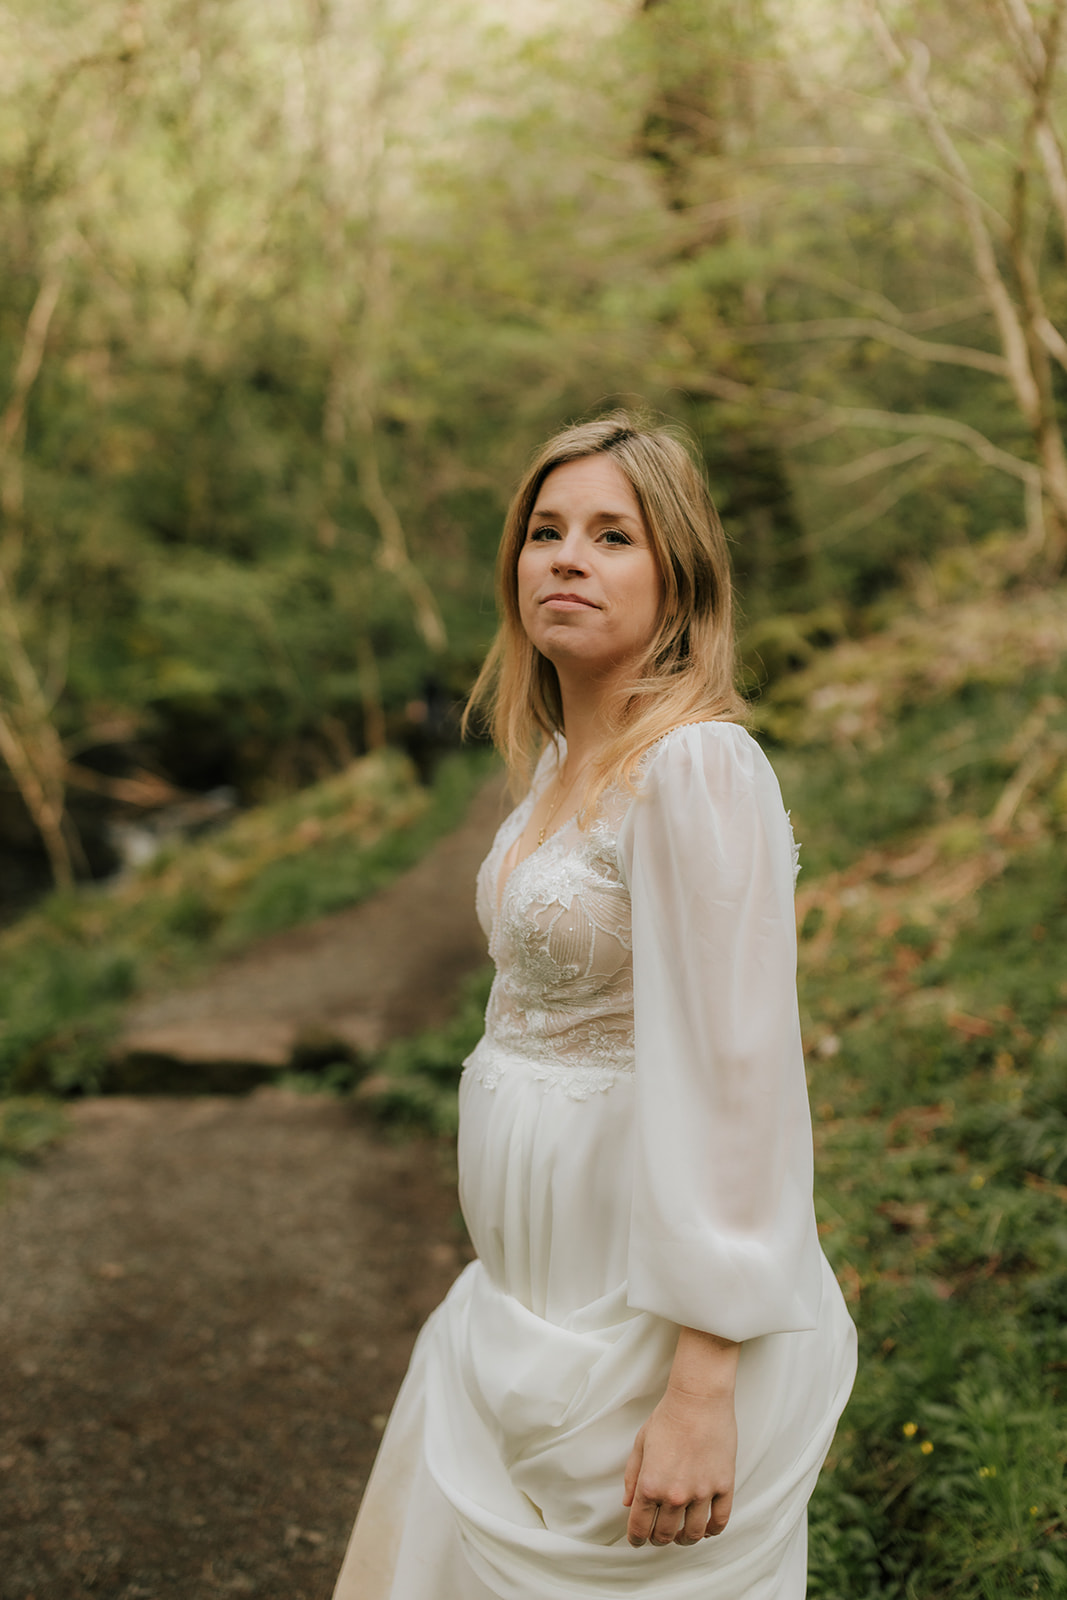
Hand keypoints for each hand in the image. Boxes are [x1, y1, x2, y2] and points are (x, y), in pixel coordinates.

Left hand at [622, 1387, 736, 1547]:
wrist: (698, 1399)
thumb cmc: (668, 1417)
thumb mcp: (640, 1444)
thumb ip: (632, 1477)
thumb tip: (628, 1504)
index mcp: (649, 1484)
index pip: (640, 1527)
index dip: (637, 1539)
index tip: (638, 1541)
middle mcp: (674, 1494)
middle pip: (665, 1535)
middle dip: (659, 1539)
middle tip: (659, 1536)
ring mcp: (701, 1492)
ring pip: (693, 1534)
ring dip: (685, 1539)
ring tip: (682, 1534)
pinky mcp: (723, 1486)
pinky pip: (719, 1522)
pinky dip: (712, 1531)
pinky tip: (706, 1528)